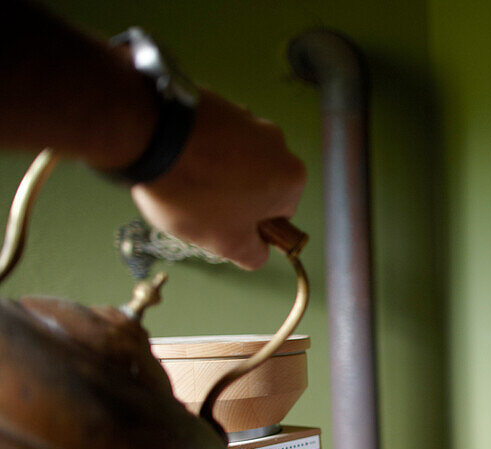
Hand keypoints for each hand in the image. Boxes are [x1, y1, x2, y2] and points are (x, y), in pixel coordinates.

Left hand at [130, 90, 305, 269]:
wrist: (150, 135)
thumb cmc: (194, 190)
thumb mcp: (226, 243)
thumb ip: (253, 254)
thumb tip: (257, 251)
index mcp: (291, 179)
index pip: (279, 214)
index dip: (250, 226)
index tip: (224, 226)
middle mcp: (277, 143)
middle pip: (259, 184)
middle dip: (233, 197)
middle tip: (201, 207)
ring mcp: (247, 117)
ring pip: (235, 159)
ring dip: (215, 173)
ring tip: (183, 182)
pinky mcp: (218, 103)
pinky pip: (213, 137)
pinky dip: (198, 149)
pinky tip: (175, 160)